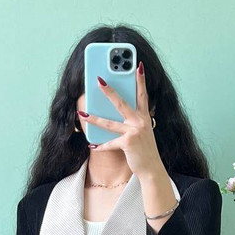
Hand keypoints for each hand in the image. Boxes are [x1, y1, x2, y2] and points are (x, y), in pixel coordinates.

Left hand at [78, 62, 162, 177]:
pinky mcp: (128, 143)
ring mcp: (134, 132)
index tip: (138, 65)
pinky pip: (110, 143)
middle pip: (121, 103)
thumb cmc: (145, 150)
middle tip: (98, 80)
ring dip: (94, 118)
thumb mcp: (143, 132)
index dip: (140, 80)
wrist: (152, 168)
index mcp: (144, 117)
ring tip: (82, 113)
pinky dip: (101, 146)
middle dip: (109, 91)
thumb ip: (134, 121)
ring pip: (109, 123)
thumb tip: (117, 114)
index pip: (142, 94)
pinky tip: (91, 145)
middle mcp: (140, 121)